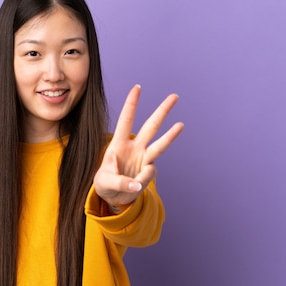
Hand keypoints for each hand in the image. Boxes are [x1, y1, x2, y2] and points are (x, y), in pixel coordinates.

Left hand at [93, 84, 183, 211]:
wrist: (113, 198)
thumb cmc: (105, 184)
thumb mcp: (105, 182)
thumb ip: (120, 182)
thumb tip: (137, 184)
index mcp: (119, 144)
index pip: (126, 120)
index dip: (131, 104)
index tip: (137, 88)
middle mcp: (134, 147)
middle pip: (151, 126)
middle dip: (162, 111)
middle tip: (174, 96)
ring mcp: (144, 159)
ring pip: (160, 145)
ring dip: (170, 135)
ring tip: (180, 125)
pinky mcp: (149, 171)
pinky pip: (149, 174)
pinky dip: (142, 180)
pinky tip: (133, 185)